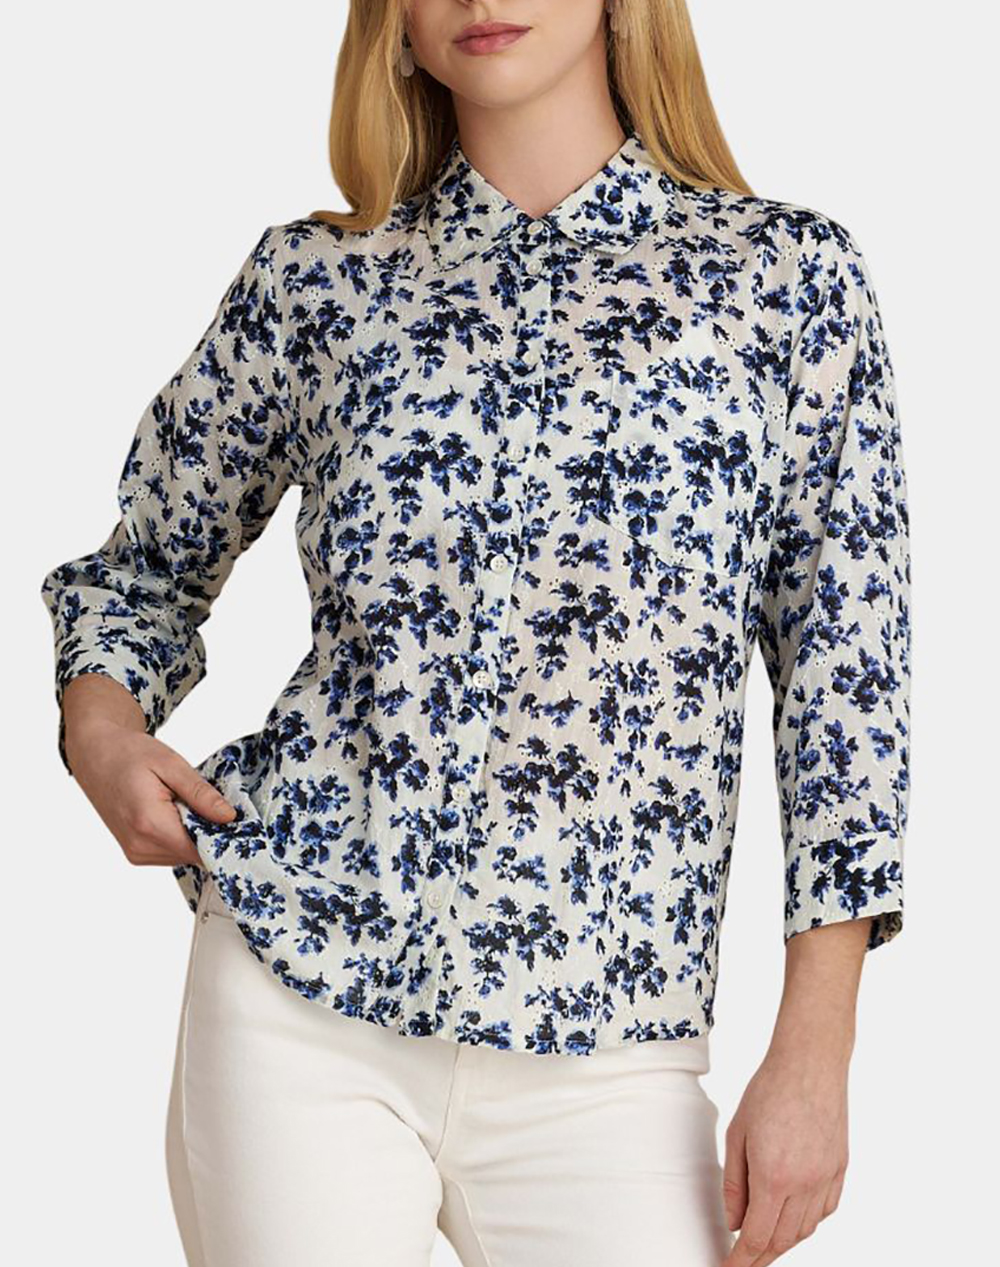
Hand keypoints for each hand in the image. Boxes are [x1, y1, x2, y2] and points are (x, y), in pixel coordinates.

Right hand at [67, 712, 237, 868]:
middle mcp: (140, 846)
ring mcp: (136, 853)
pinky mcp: (136, 853)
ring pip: (185, 855)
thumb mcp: (171, 764)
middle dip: (210, 832)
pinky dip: (181, 835)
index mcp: (149, 824)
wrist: (95, 756)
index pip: (201, 849)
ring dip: (195, 833)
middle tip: (213, 803)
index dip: (224, 836)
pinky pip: (172, 852)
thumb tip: (229, 818)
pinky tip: (176, 812)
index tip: (240, 821)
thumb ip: (201, 794)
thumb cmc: (129, 754)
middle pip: (194, 854)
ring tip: (186, 803)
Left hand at [719, 1045, 847, 1264]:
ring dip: (784, 1242)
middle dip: (761, 1257)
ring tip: (763, 1241)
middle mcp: (805, 1184)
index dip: (741, 1261)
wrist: (810, 1063)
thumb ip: (735, 1184)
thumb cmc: (768, 1091)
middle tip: (742, 1261)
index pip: (756, 1237)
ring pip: (806, 1230)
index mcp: (774, 1176)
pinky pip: (825, 1211)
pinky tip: (793, 1218)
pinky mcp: (841, 1169)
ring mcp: (827, 1178)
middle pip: (782, 1241)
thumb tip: (733, 1223)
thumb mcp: (737, 1134)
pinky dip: (807, 1223)